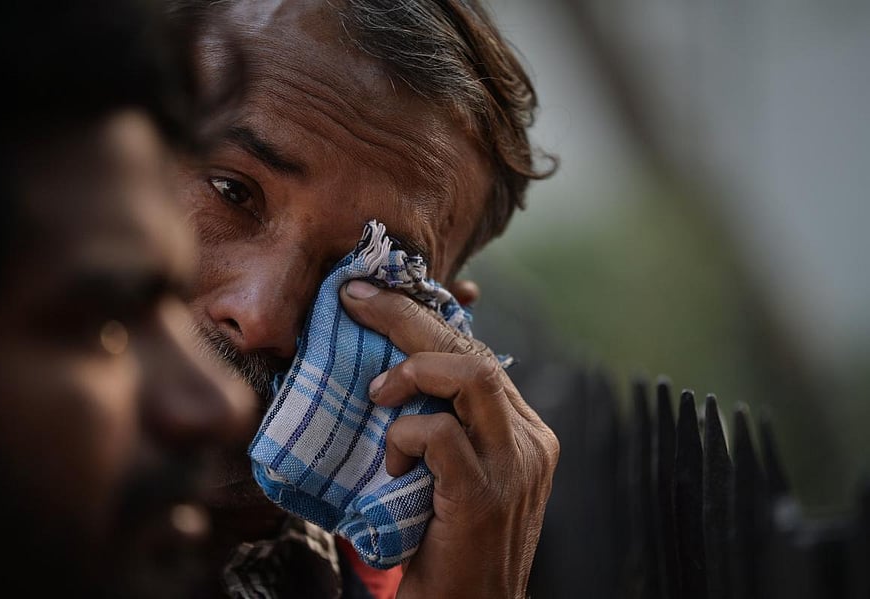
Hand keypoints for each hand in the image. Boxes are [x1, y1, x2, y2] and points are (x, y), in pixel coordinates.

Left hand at [340, 280, 559, 598]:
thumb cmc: (446, 544)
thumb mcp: (449, 475)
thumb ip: (440, 428)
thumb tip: (389, 376)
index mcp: (521, 430)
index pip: (477, 355)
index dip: (424, 320)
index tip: (373, 298)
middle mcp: (528, 440)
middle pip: (472, 352)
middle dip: (408, 316)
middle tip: (357, 299)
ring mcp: (515, 466)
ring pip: (471, 376)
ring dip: (412, 371)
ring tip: (377, 394)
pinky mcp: (487, 495)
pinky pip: (442, 435)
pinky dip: (406, 436)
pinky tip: (392, 463)